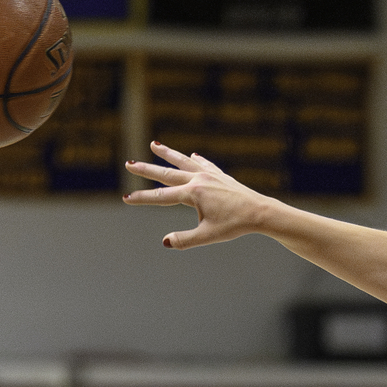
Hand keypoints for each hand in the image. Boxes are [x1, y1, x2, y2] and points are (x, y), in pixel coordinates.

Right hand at [124, 141, 268, 249]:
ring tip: (154, 144)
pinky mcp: (221, 176)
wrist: (260, 212)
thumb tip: (165, 242)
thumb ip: (185, 240)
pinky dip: (196, 159)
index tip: (126, 199)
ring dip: (168, 154)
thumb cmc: (235, 225)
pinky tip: (192, 155)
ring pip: (184, 162)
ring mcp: (210, 175)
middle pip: (167, 173)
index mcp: (193, 193)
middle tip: (129, 163)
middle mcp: (199, 179)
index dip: (142, 198)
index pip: (162, 196)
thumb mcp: (208, 235)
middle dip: (147, 169)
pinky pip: (205, 164)